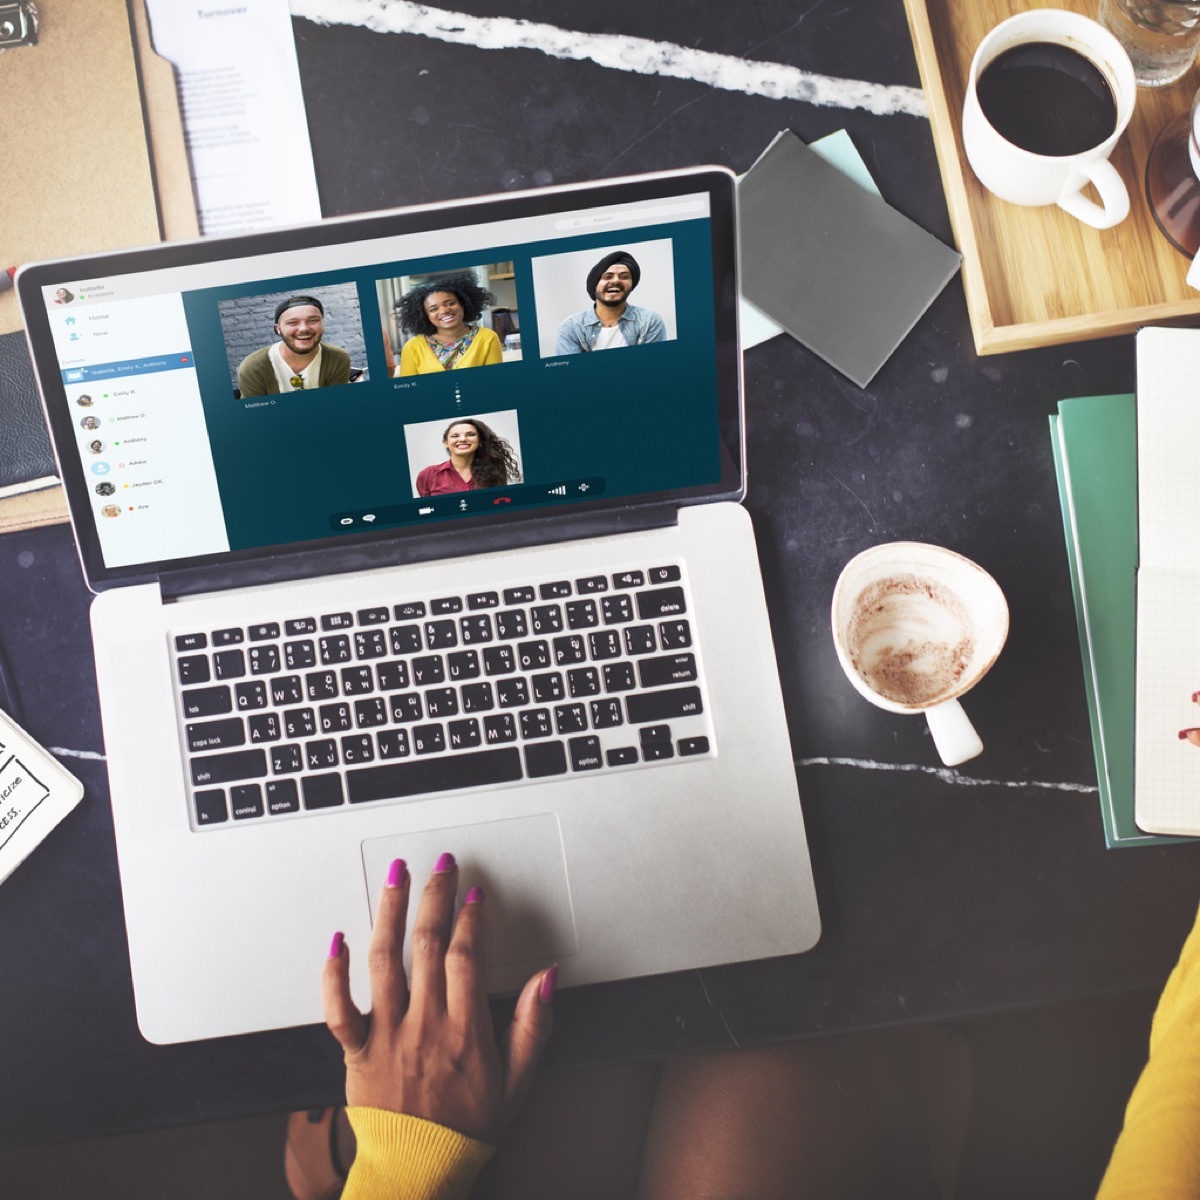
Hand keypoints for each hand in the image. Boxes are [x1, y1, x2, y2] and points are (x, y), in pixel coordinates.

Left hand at [322, 853, 555, 1143]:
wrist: (419, 1170)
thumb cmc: (466, 1127)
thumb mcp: (518, 1080)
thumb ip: (534, 1025)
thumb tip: (547, 979)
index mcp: (464, 1030)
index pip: (467, 956)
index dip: (471, 919)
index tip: (475, 895)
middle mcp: (424, 1025)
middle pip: (427, 945)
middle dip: (435, 897)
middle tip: (441, 866)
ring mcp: (387, 1035)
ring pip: (384, 960)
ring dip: (390, 912)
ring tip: (396, 877)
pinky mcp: (356, 1051)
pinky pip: (338, 1007)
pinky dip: (333, 972)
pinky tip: (338, 939)